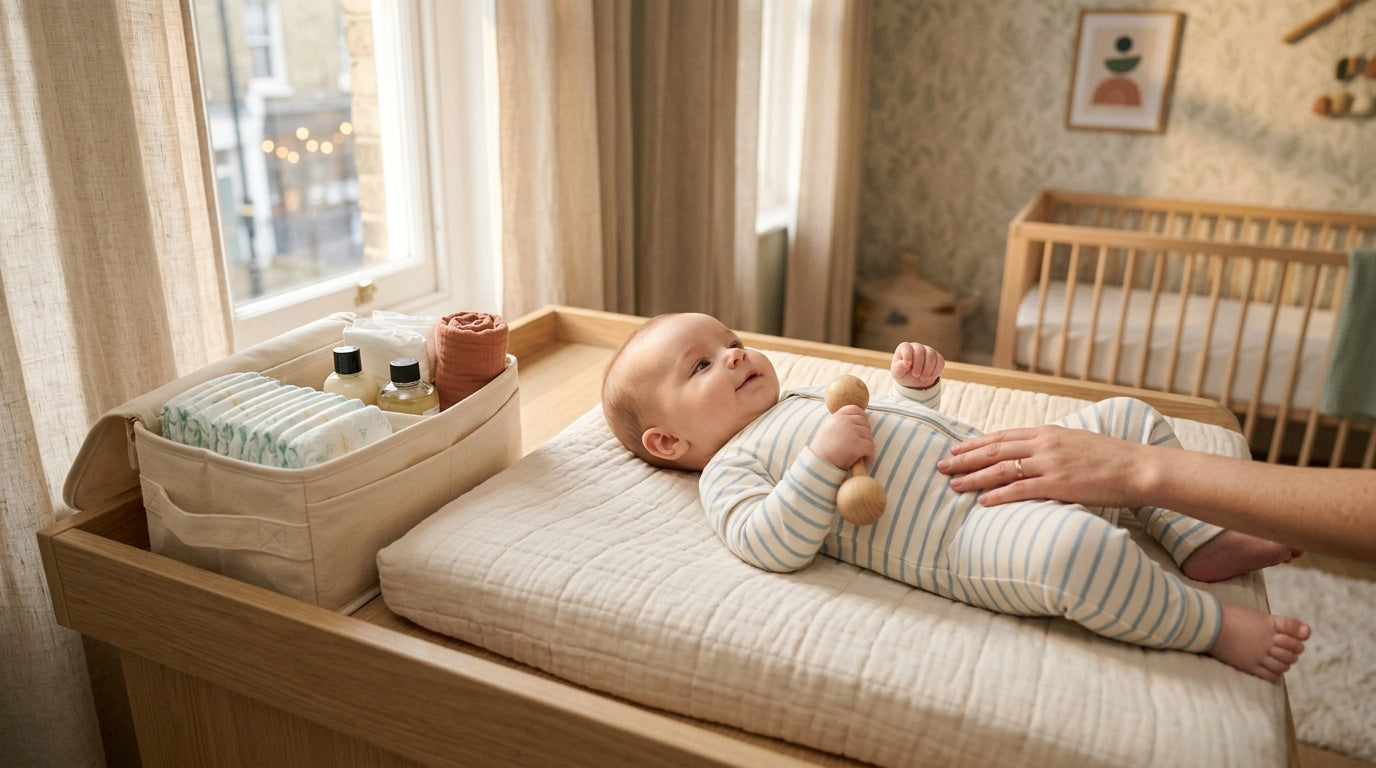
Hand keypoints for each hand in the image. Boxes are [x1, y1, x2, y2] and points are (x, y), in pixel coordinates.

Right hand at [811, 406, 873, 469]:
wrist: (820, 463)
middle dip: (863, 433)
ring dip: (865, 444)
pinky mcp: (858, 444)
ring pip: (869, 435)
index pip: (855, 410)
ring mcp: (852, 432)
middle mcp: (845, 421)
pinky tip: (858, 457)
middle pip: (864, 423)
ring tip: (855, 451)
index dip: (861, 417)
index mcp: (837, 416)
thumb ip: (839, 422)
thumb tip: (854, 420)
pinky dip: (867, 453)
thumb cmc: (823, 449)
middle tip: (856, 444)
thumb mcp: (827, 428)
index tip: (860, 426)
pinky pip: (870, 446)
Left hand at [890, 342, 943, 388]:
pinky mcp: (937, 357)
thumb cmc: (903, 373)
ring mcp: (928, 351)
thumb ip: (898, 368)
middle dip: (918, 364)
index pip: (906, 347)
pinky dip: (936, 370)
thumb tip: (904, 364)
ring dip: (928, 368)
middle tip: (916, 375)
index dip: (907, 355)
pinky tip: (930, 377)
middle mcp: (917, 347)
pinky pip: (940, 361)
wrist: (914, 379)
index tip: (907, 366)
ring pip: (931, 355)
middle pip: (920, 351)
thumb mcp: (897, 373)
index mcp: (905, 348)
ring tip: (923, 378)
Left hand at [937, 425, 1150, 507]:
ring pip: (1001, 469)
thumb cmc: (1110, 458)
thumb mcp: (1075, 442)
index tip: (955, 450)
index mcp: (1047, 433)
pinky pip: (1020, 490)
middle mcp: (1044, 445)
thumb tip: (1029, 454)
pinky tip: (982, 501)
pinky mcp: (1059, 484)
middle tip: (941, 466)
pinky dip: (998, 495)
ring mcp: (1050, 464)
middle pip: (994, 450)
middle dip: (964, 459)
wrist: (1138, 467)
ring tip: (953, 484)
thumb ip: (1050, 446)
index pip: (1002, 436)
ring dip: (974, 477)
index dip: (975, 444)